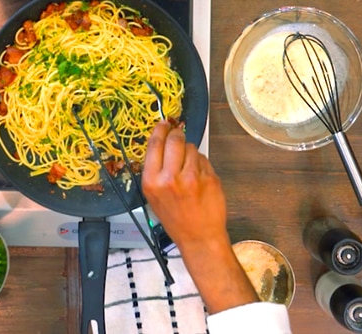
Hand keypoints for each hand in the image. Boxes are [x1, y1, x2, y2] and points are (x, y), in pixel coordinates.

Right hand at [141, 121, 226, 249]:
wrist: (198, 237)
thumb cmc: (175, 218)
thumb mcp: (153, 196)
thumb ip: (156, 169)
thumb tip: (161, 141)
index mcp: (152, 181)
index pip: (155, 144)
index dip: (160, 130)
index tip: (164, 124)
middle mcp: (170, 178)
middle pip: (175, 140)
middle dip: (177, 135)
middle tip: (178, 135)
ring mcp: (192, 178)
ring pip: (192, 148)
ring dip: (190, 152)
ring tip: (189, 168)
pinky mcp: (209, 178)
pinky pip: (204, 160)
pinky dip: (202, 164)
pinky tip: (199, 178)